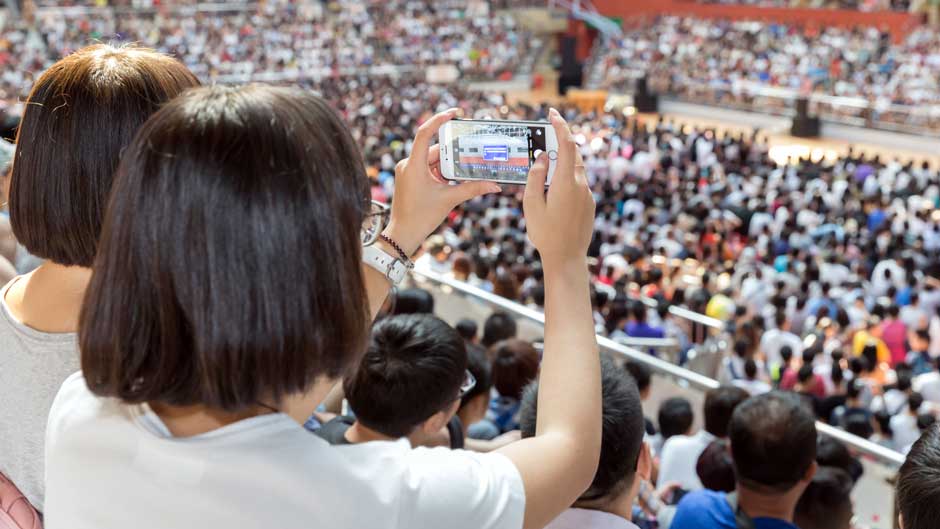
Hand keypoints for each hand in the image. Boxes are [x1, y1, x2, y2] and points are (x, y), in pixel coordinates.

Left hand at [385, 108, 500, 254]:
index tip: (453, 114)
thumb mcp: (449, 200)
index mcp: (414, 165)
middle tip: (473, 149)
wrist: (403, 234)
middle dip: (454, 152)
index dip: (438, 120)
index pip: (423, 133)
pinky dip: (442, 171)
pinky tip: (455, 178)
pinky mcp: (410, 178)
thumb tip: (495, 185)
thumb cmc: (421, 217)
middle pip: (435, 150)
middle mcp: (408, 164)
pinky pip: (428, 168)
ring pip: (433, 160)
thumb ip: (472, 189)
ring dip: (449, 164)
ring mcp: (408, 171)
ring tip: (467, 167)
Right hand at [523, 108, 594, 266]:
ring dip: (563, 161)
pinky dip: (567, 177)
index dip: (561, 125)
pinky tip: (553, 190)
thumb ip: (535, 177)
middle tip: (547, 133)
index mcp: (566, 182)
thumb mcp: (532, 204)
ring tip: (546, 163)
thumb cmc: (545, 233)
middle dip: (561, 141)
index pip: (567, 145)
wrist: (567, 258)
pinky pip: (578, 183)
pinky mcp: (589, 204)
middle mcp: (581, 185)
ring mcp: (587, 195)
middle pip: (573, 154)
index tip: (553, 113)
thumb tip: (542, 157)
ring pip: (576, 169)